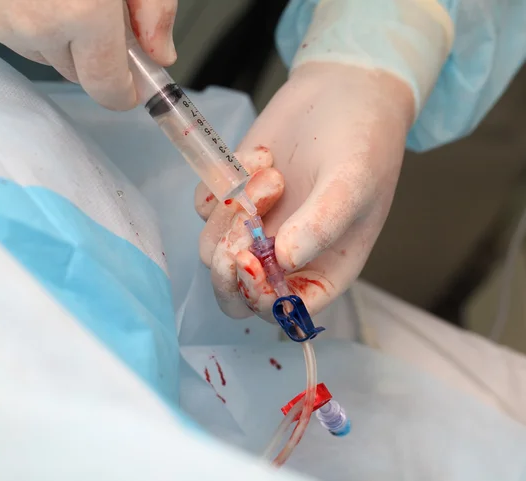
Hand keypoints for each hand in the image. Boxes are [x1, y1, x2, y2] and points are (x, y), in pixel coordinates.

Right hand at [0, 0, 176, 109]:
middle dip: (94, 54)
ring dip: (61, 36)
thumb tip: (160, 53)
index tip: (132, 89)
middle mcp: (37, 23)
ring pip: (46, 54)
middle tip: (100, 14)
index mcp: (81, 13)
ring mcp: (1, 19)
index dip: (123, 92)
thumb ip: (154, 10)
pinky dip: (31, 21)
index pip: (106, 86)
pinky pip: (15, 36)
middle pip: (77, 72)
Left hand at [195, 62, 414, 321]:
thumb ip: (322, 224)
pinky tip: (259, 156)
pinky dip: (222, 186)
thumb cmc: (364, 140)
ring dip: (232, 214)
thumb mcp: (353, 182)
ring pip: (215, 249)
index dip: (261, 300)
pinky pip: (205, 209)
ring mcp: (256, 228)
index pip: (283, 312)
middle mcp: (284, 257)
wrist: (343, 89)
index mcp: (322, 268)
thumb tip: (283, 261)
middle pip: (236, 295)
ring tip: (271, 171)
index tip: (253, 263)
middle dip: (227, 272)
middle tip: (242, 225)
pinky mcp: (234, 198)